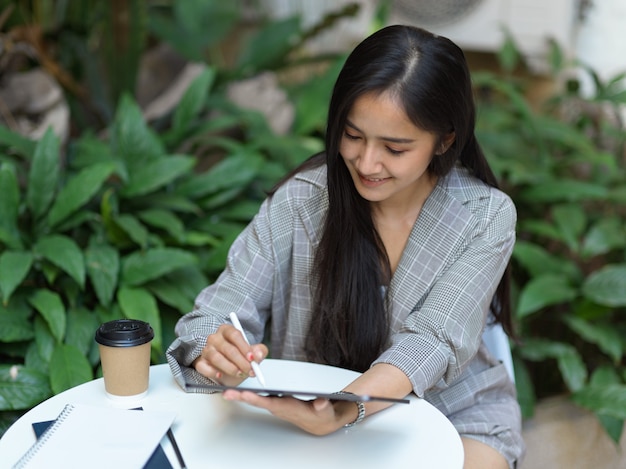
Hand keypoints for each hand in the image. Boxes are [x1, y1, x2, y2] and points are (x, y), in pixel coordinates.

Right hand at [193, 324, 267, 385]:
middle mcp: (215, 338)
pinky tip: (221, 376)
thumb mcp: (252, 354)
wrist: (227, 372)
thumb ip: (259, 351)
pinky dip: (213, 372)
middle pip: (227, 348)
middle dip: (240, 361)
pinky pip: (204, 367)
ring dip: (230, 368)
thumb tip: (258, 355)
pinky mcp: (200, 362)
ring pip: (216, 358)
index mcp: (227, 330)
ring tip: (239, 374)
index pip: (235, 335)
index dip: (245, 347)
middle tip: (249, 370)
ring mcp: (206, 350)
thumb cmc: (239, 359)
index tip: (252, 358)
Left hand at [221, 391, 357, 435]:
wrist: (320, 422)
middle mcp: (279, 407)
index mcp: (288, 408)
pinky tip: (241, 390)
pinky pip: (260, 397)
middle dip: (242, 397)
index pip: (270, 403)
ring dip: (243, 396)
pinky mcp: (277, 402)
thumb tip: (320, 402)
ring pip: (257, 399)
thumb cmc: (321, 416)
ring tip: (228, 391)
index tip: (245, 395)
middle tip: (227, 393)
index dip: (257, 399)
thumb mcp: (325, 411)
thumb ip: (322, 406)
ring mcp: (277, 404)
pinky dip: (250, 394)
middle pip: (258, 401)